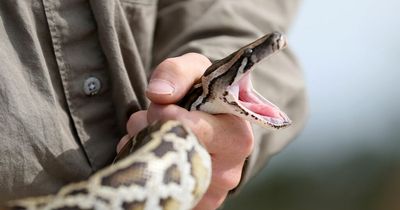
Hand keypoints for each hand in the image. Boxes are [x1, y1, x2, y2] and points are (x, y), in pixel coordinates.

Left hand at [118, 53, 253, 209]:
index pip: (191, 130)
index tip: (161, 104)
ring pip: (158, 173)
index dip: (167, 115)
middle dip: (150, 130)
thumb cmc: (205, 94)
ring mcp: (210, 194)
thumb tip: (159, 94)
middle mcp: (228, 172)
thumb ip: (177, 72)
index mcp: (237, 137)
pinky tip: (154, 152)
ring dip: (144, 146)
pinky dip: (145, 165)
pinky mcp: (193, 205)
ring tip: (155, 132)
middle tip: (153, 117)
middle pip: (169, 154)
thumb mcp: (196, 71)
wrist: (210, 121)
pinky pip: (156, 188)